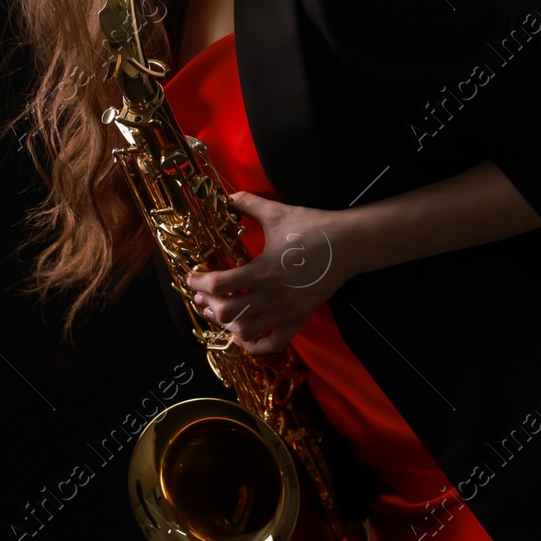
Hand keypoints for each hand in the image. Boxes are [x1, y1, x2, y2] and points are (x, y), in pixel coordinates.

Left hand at [184, 191, 354, 355]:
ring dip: (227, 323)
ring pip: (246, 330)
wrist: (349, 244)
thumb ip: (249, 204)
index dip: (199, 282)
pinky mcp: (300, 318)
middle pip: (228, 311)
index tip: (192, 277)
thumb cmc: (313, 227)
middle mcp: (273, 295)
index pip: (220, 284)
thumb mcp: (278, 213)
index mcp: (264, 269)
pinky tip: (243, 334)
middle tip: (203, 293)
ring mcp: (287, 310)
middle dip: (209, 303)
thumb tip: (227, 196)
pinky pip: (273, 343)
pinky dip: (254, 345)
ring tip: (221, 311)